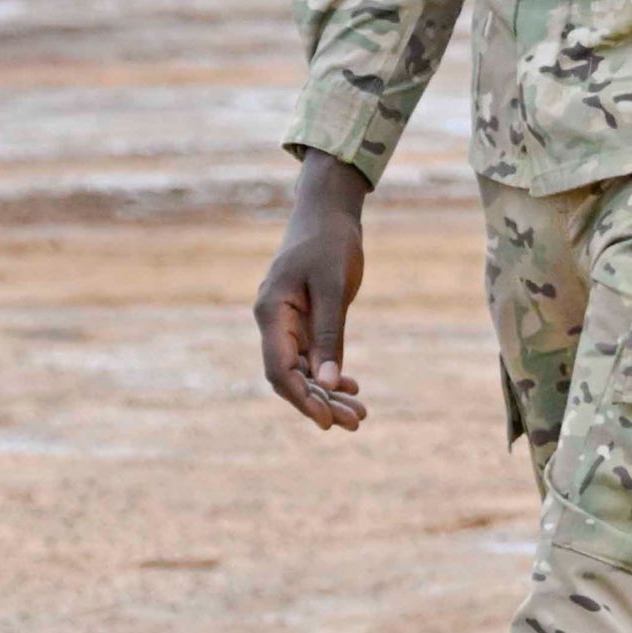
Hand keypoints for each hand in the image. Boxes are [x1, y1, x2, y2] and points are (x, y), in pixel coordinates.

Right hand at [253, 154, 370, 429]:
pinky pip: (312, 355)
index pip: (279, 370)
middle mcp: (273, 322)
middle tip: (356, 422)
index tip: (328, 420)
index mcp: (271, 314)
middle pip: (290, 377)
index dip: (302, 399)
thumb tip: (330, 381)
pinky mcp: (302, 319)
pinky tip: (351, 385)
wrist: (327, 210)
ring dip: (328, 392)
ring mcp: (286, 323)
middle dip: (320, 402)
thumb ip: (330, 335)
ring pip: (303, 370)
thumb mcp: (333, 288)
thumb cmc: (329, 242)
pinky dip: (330, 372)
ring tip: (360, 412)